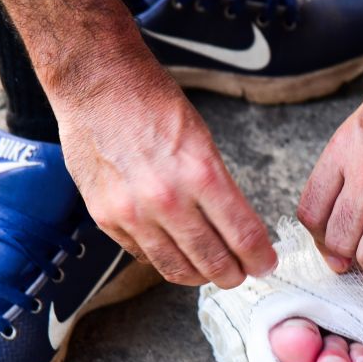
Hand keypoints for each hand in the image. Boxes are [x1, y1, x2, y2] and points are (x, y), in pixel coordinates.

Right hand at [48, 55, 276, 288]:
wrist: (97, 85)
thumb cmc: (152, 104)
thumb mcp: (203, 141)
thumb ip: (218, 188)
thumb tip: (235, 228)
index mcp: (201, 174)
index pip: (243, 236)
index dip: (259, 258)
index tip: (265, 264)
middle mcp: (167, 200)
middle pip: (211, 261)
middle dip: (233, 274)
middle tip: (240, 274)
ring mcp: (132, 213)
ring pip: (175, 268)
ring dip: (199, 275)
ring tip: (209, 271)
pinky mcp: (105, 219)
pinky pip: (143, 255)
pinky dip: (163, 258)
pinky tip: (173, 252)